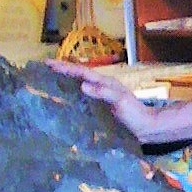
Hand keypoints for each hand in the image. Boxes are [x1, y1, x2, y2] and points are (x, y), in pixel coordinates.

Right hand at [48, 60, 165, 140]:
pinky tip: (66, 100)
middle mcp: (102, 86)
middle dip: (62, 70)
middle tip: (44, 67)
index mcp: (105, 82)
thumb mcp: (120, 101)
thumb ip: (103, 92)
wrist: (147, 127)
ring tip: (50, 79)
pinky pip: (84, 97)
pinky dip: (73, 94)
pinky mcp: (102, 107)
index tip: (48, 63)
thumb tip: (82, 85)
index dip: (65, 67)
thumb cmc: (135, 114)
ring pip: (80, 84)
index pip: (81, 72)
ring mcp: (102, 96)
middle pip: (79, 75)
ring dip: (66, 81)